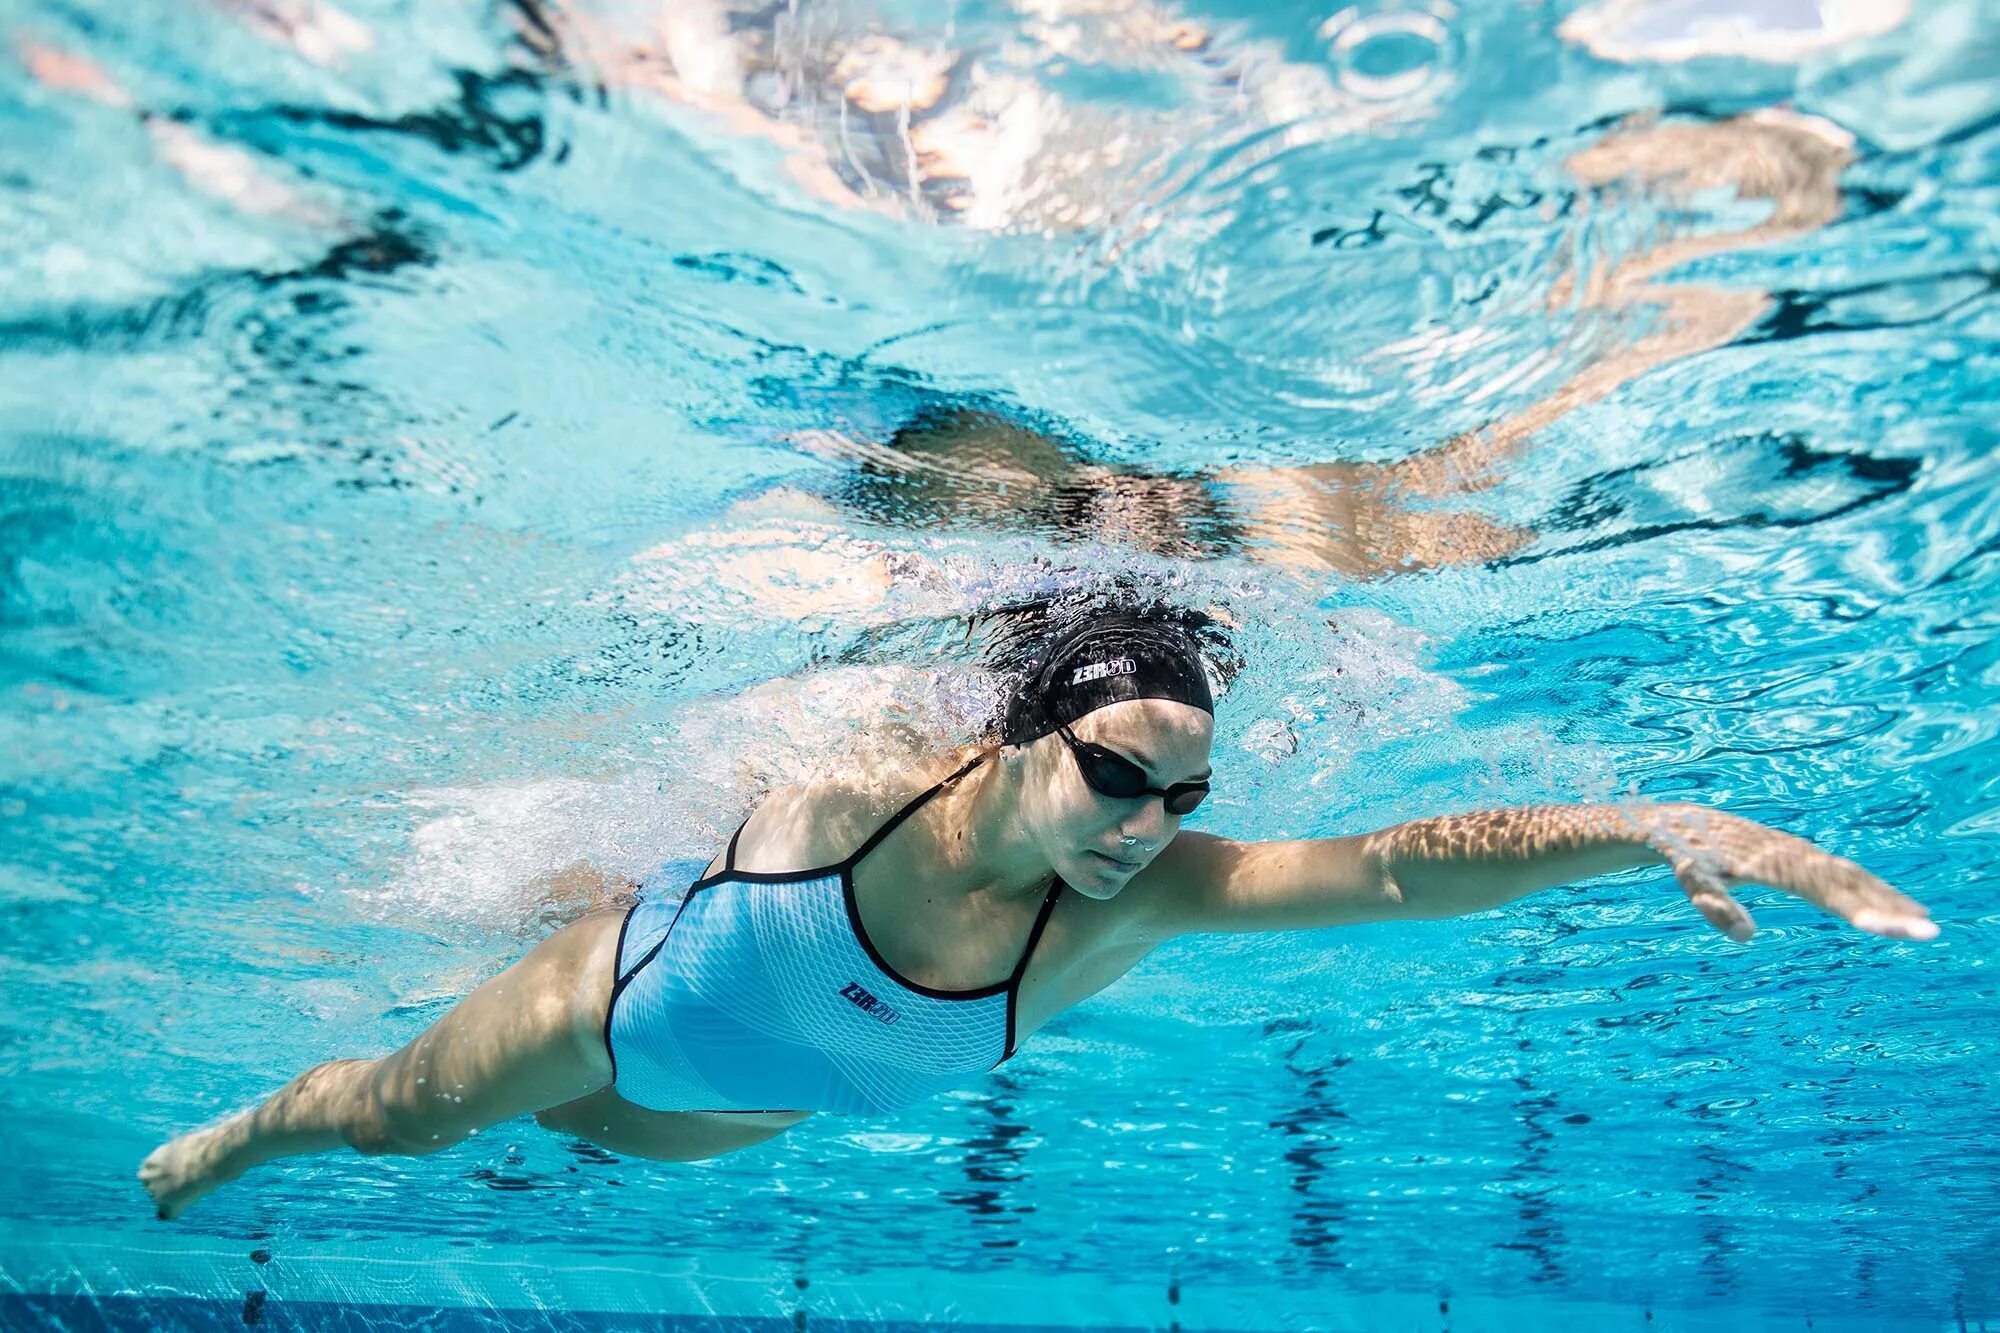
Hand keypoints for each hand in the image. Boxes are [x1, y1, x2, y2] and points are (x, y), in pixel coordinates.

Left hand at [1637, 804, 1937, 942]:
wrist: (1682, 821)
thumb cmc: (1685, 853)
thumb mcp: (1691, 879)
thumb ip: (1715, 904)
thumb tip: (1747, 936)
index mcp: (1775, 862)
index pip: (1827, 893)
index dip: (1863, 913)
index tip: (1896, 929)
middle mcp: (1796, 854)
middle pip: (1851, 883)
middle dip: (1890, 908)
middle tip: (1929, 933)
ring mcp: (1801, 853)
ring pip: (1853, 876)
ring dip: (1888, 898)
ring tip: (1921, 922)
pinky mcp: (1799, 856)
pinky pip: (1843, 873)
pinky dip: (1870, 888)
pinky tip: (1889, 904)